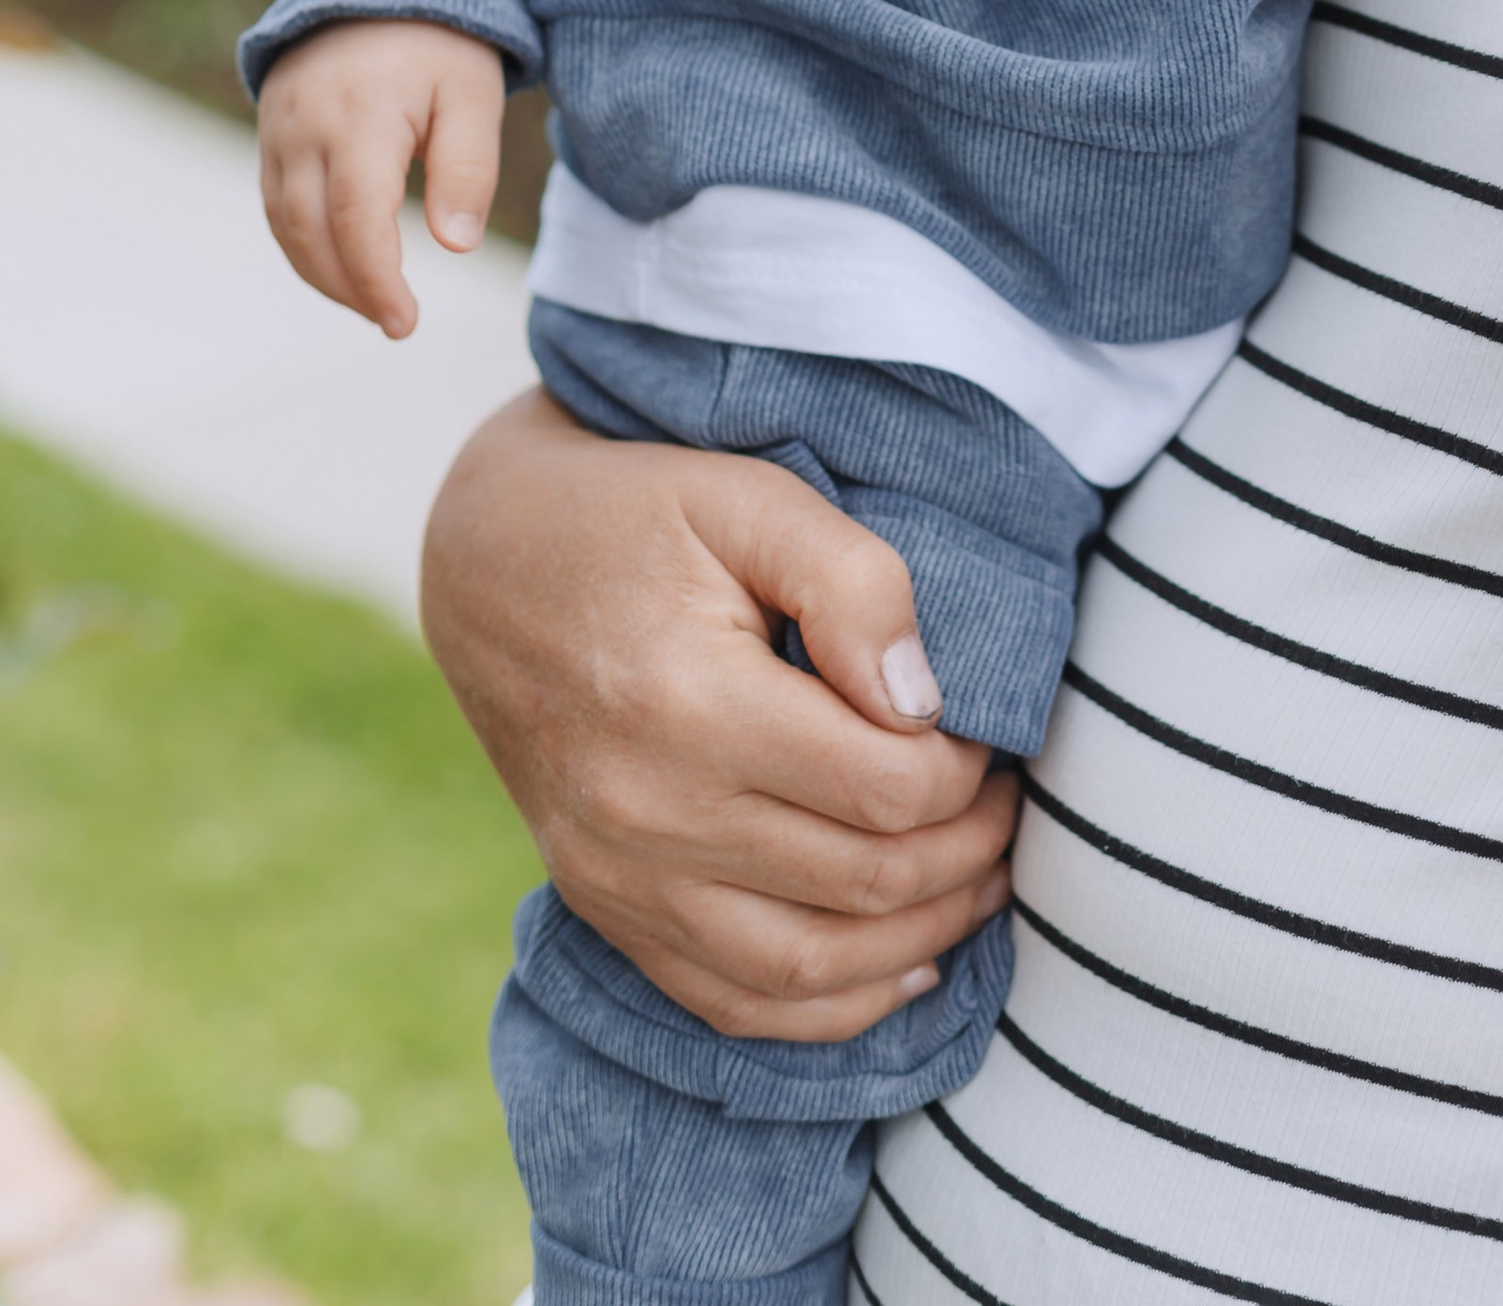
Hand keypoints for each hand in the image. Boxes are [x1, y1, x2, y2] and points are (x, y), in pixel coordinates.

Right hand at [258, 16, 507, 337]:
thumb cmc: (440, 44)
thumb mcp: (472, 96)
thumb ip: (467, 170)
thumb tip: (456, 246)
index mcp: (358, 117)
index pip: (356, 218)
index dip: (375, 279)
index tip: (404, 322)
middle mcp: (304, 127)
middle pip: (310, 231)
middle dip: (349, 287)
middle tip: (396, 322)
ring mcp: (278, 130)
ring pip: (285, 224)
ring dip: (323, 274)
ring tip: (374, 303)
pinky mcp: (270, 134)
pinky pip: (275, 203)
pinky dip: (303, 243)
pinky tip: (342, 265)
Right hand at [421, 395, 1017, 1042]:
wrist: (489, 565)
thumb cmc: (638, 513)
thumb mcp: (749, 497)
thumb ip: (852, 583)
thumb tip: (923, 704)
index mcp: (689, 704)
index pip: (881, 786)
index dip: (967, 771)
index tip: (992, 733)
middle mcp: (646, 813)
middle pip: (859, 882)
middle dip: (966, 852)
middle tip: (1013, 802)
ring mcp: (619, 878)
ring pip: (807, 966)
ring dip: (920, 936)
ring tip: (983, 880)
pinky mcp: (606, 910)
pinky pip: (733, 1004)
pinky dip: (831, 1006)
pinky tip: (902, 964)